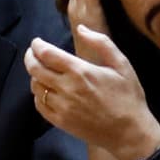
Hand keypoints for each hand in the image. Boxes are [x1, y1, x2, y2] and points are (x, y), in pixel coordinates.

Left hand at [25, 27, 159, 159]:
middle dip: (30, 57)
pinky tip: (46, 91)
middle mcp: (66, 88)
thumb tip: (81, 28)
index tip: (36, 42)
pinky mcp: (60, 122)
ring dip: (34, 76)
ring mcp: (61, 107)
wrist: (129, 131)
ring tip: (41, 71)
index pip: (47, 54)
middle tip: (32, 53)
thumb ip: (101, 42)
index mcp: (80, 71)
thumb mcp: (121, 64)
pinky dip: (38, 95)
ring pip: (36, 87)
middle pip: (35, 69)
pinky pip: (40, 106)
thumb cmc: (128, 96)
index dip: (37, 45)